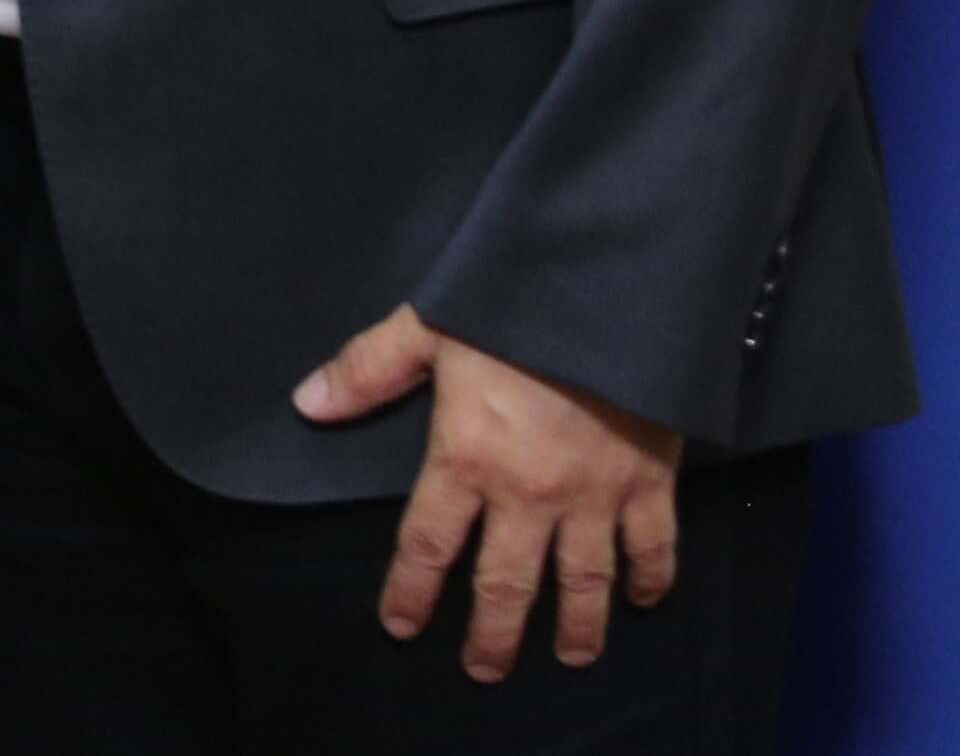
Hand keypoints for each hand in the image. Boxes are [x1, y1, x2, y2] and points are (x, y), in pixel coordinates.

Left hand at [294, 305, 679, 678]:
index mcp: (467, 459)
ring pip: (583, 581)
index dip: (411, 591)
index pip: (428, 544)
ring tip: (571, 657)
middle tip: (485, 671)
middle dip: (494, 635)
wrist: (609, 288)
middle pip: (506, 584)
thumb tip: (307, 403)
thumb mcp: (426, 326)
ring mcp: (594, 494)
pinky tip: (644, 600)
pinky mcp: (649, 481)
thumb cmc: (512, 305)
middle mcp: (528, 494)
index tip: (402, 626)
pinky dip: (652, 578)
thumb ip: (367, 370)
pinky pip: (652, 545)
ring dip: (576, 626)